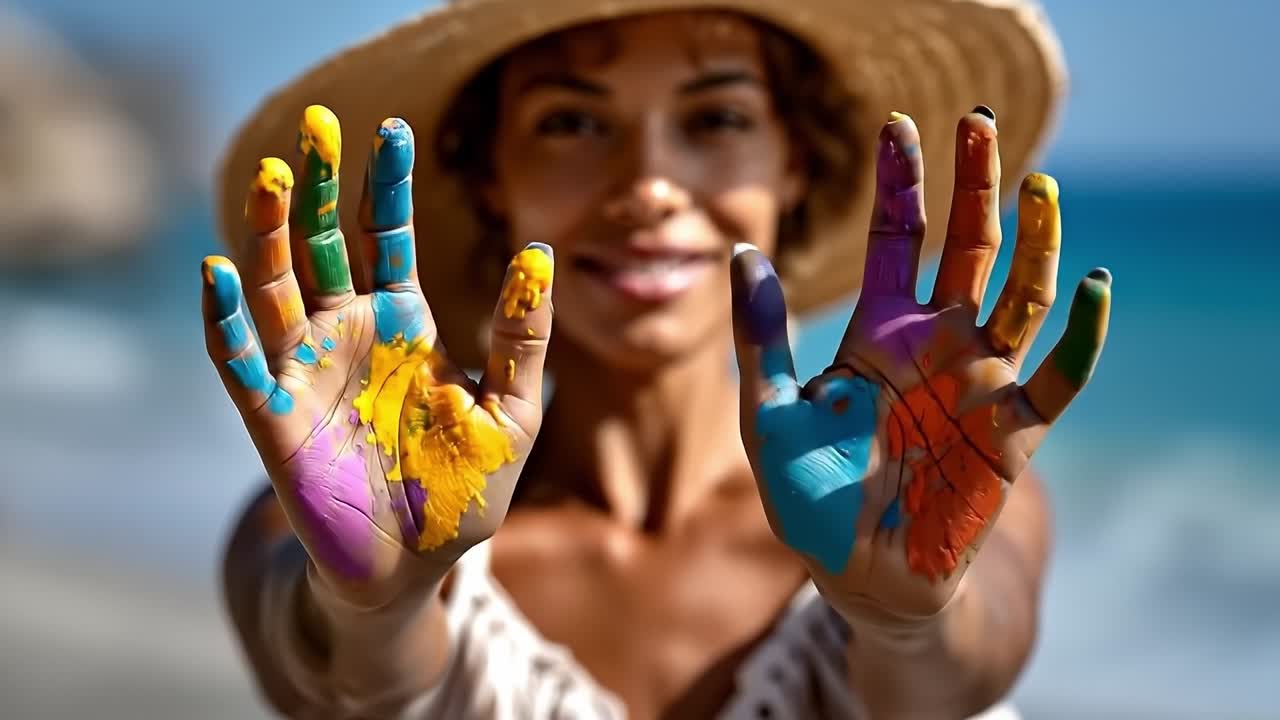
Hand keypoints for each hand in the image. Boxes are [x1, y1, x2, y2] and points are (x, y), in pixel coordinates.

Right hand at [201, 107, 553, 608]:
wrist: (414, 569)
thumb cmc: (465, 494)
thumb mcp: (512, 413)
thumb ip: (523, 339)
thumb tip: (541, 252)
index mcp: (404, 328)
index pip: (389, 241)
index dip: (387, 187)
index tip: (390, 129)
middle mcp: (349, 338)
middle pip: (324, 246)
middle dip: (320, 189)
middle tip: (317, 126)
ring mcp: (307, 374)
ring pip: (276, 288)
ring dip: (269, 234)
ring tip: (276, 176)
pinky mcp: (275, 422)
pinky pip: (239, 364)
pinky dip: (225, 322)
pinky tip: (217, 274)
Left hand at [731, 109, 1110, 623]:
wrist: (861, 575)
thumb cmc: (810, 498)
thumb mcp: (770, 415)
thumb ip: (761, 339)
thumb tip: (743, 251)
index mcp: (880, 333)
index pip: (898, 241)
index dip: (900, 186)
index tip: (898, 128)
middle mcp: (937, 344)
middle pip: (968, 246)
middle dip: (973, 185)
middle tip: (975, 121)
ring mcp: (979, 382)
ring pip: (1020, 293)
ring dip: (1035, 240)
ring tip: (1037, 186)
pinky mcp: (1010, 431)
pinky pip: (1060, 379)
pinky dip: (1081, 338)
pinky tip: (1094, 290)